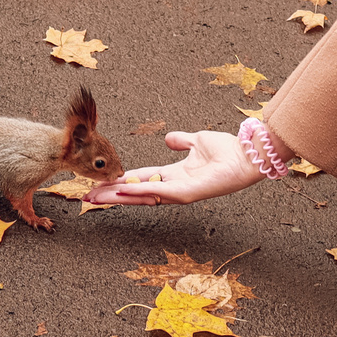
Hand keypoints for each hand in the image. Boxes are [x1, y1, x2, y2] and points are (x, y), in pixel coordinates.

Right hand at [82, 128, 263, 204]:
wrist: (246, 155)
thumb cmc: (227, 150)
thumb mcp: (197, 140)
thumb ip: (181, 141)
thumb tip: (167, 138)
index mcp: (175, 175)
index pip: (142, 179)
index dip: (121, 181)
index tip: (102, 183)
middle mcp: (174, 186)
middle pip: (137, 193)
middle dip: (113, 195)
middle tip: (90, 197)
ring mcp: (180, 192)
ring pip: (143, 196)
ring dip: (120, 197)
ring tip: (99, 197)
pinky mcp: (188, 194)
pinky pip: (159, 193)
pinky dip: (139, 192)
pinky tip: (123, 190)